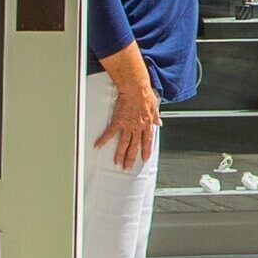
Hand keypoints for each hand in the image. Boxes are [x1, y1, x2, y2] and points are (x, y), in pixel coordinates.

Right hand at [97, 54, 161, 168]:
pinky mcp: (118, 121)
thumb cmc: (145, 95)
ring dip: (120, 155)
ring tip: (117, 164)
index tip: (144, 160)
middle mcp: (138, 127)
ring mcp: (128, 125)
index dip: (146, 151)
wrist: (136, 89)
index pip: (147, 142)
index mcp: (147, 124)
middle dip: (131, 159)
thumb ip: (156, 117)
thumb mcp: (155, 107)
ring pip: (124, 144)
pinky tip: (97, 146)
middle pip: (134, 147)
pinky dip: (103, 140)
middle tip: (127, 168)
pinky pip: (109, 133)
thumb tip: (160, 122)